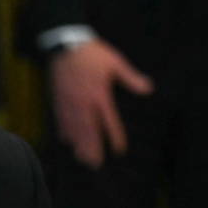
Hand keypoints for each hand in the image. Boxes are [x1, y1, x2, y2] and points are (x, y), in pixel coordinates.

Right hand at [49, 38, 153, 168]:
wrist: (65, 43)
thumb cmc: (92, 53)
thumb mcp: (115, 62)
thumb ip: (131, 78)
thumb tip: (149, 89)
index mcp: (100, 95)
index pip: (109, 122)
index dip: (115, 138)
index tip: (119, 150)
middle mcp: (84, 103)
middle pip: (89, 132)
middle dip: (92, 148)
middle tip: (95, 164)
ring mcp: (69, 103)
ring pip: (74, 129)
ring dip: (78, 145)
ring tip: (81, 158)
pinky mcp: (58, 99)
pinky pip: (61, 120)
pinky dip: (64, 131)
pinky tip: (66, 140)